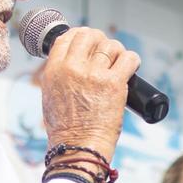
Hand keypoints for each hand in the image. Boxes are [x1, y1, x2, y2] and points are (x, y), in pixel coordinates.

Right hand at [39, 27, 140, 159]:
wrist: (78, 147)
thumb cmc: (65, 128)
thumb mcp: (50, 95)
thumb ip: (58, 74)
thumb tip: (72, 59)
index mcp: (54, 70)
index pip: (67, 38)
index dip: (80, 35)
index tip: (88, 41)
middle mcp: (72, 68)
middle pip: (89, 36)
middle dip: (100, 40)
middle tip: (106, 50)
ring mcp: (94, 75)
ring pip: (111, 45)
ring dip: (117, 51)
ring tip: (118, 62)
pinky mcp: (114, 83)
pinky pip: (128, 58)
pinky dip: (132, 60)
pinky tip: (131, 67)